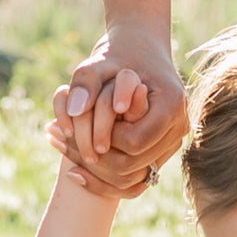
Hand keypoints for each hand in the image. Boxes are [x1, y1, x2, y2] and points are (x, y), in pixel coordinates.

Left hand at [47, 22, 185, 198]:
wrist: (139, 54)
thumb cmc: (119, 56)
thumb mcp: (99, 62)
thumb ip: (85, 81)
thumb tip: (76, 110)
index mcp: (172, 103)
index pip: (135, 141)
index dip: (105, 137)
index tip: (82, 123)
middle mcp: (178, 127)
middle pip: (133, 165)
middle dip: (94, 158)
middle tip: (58, 140)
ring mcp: (172, 143)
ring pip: (132, 180)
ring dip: (93, 172)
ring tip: (60, 149)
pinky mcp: (160, 154)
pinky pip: (133, 182)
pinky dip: (102, 180)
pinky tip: (74, 171)